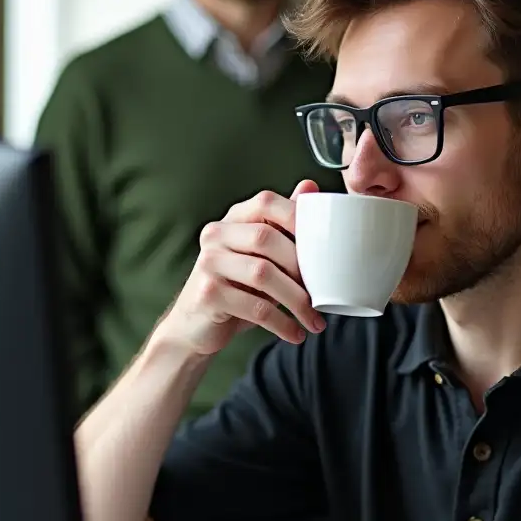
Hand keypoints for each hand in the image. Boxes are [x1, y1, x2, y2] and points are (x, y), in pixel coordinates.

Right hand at [156, 180, 325, 357]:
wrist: (196, 327)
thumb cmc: (236, 289)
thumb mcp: (261, 257)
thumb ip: (283, 225)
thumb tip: (311, 187)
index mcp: (232, 220)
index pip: (266, 202)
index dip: (297, 217)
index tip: (325, 245)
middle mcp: (216, 235)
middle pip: (266, 238)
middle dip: (301, 267)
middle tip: (323, 293)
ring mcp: (208, 263)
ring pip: (262, 273)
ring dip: (296, 300)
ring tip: (313, 319)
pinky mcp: (207, 294)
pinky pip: (254, 307)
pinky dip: (281, 322)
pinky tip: (295, 333)